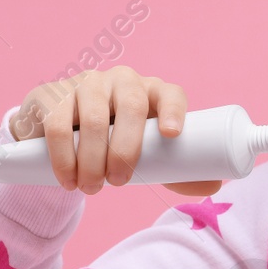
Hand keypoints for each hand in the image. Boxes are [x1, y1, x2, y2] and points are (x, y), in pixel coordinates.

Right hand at [8, 66, 224, 197]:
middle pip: (131, 106)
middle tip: (119, 182)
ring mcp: (86, 83)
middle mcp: (122, 81)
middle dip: (126, 148)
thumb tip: (214, 185)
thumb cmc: (117, 141)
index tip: (173, 135)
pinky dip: (63, 156)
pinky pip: (57, 123)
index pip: (171, 93)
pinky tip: (67, 178)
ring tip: (92, 187)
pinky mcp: (52, 95)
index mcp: (152, 92)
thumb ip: (177, 169)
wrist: (64, 131)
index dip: (174, 111)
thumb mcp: (147, 152)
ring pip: (93, 118)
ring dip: (92, 159)